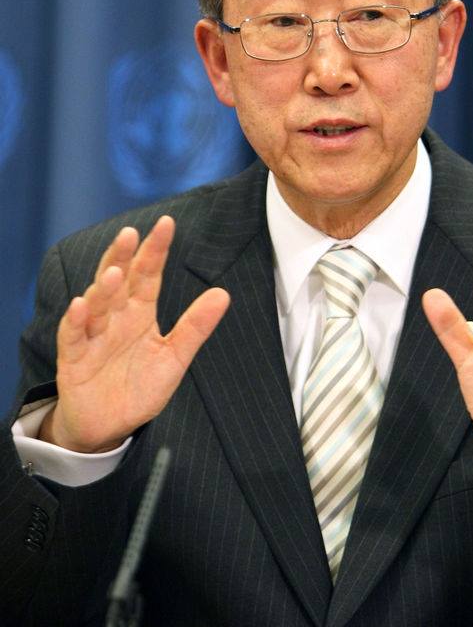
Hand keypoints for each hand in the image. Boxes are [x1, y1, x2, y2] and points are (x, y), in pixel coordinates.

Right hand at [39, 216, 229, 452]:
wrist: (109, 426)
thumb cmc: (140, 387)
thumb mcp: (174, 357)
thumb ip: (195, 327)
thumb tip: (223, 294)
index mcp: (140, 312)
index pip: (148, 274)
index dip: (155, 250)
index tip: (166, 223)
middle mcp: (115, 316)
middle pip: (118, 280)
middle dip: (123, 257)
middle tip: (130, 233)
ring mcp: (92, 335)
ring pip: (96, 304)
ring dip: (103, 288)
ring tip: (115, 271)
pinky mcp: (74, 359)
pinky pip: (72, 336)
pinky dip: (75, 320)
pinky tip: (80, 305)